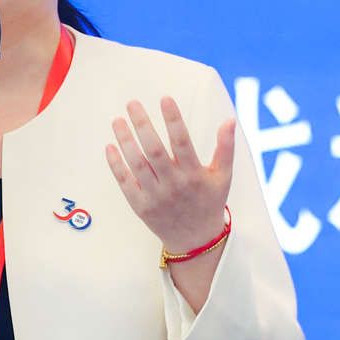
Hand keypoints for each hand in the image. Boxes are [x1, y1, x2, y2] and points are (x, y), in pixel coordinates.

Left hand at [105, 97, 233, 251]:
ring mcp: (155, 196)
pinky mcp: (140, 206)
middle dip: (142, 125)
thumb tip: (229, 120)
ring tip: (117, 120)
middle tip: (132, 103)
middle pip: (154, 151)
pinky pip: (125, 183)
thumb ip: (225, 148)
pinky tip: (110, 146)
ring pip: (136, 165)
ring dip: (125, 141)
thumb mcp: (223, 176)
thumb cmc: (209, 202)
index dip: (173, 120)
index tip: (165, 99)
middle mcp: (174, 185)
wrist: (196, 240)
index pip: (182, 142)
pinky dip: (116, 165)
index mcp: (194, 175)